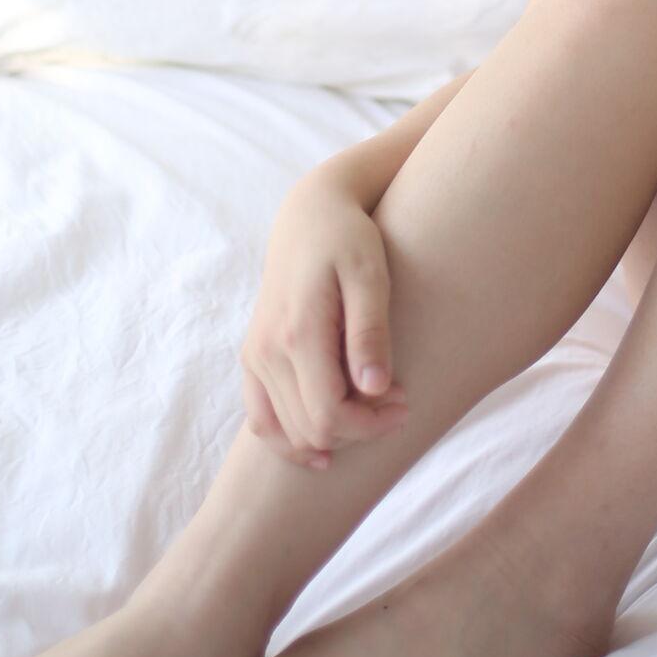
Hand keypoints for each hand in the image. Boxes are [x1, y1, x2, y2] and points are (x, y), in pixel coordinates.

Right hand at [240, 157, 409, 467]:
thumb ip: (370, 332)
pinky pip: (262, 421)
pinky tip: (328, 442)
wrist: (309, 214)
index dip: (371, 425)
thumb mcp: (370, 275)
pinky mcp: (252, 358)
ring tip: (369, 408)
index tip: (404, 404)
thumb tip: (375, 389)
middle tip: (396, 402)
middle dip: (359, 430)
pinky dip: (294, 438)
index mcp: (297, 333)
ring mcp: (254, 357)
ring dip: (332, 436)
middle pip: (310, 431)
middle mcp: (266, 351)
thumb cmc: (348, 239)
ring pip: (286, 434)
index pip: (329, 416)